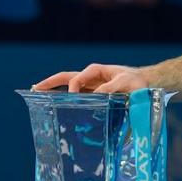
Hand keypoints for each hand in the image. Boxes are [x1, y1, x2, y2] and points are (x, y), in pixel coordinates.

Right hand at [33, 63, 148, 93]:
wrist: (147, 84)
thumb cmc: (137, 82)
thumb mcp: (126, 83)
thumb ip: (111, 87)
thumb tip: (96, 96)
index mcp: (96, 71)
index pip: (77, 79)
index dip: (72, 88)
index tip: (71, 97)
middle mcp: (90, 78)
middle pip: (65, 78)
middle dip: (50, 83)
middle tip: (34, 90)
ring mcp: (91, 86)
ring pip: (68, 87)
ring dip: (54, 91)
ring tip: (39, 98)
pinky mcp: (94, 96)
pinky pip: (77, 97)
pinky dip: (65, 101)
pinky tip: (58, 109)